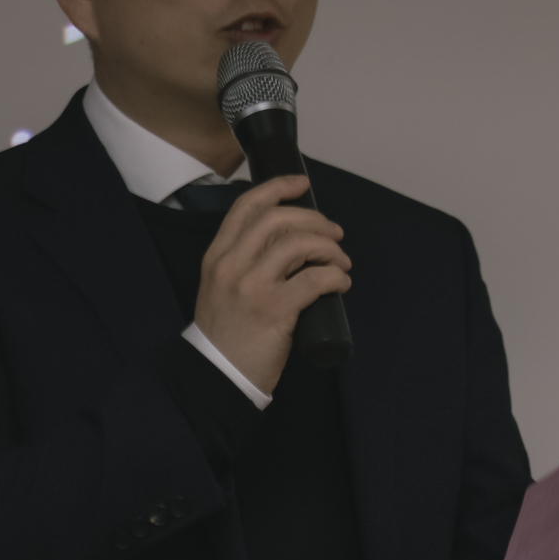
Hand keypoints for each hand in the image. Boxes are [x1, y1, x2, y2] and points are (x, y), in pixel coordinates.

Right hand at [189, 174, 351, 396]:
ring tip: (341, 262)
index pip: (247, 206)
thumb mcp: (221, 287)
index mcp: (217, 256)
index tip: (301, 185)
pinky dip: (335, 276)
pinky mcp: (274, 311)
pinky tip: (341, 282)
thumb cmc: (226, 333)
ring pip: (298, 245)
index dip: (278, 188)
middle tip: (334, 233)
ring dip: (329, 249)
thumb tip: (290, 241)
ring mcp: (252, 287)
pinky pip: (314, 280)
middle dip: (314, 220)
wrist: (217, 374)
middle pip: (277, 219)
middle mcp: (231, 265)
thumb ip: (243, 261)